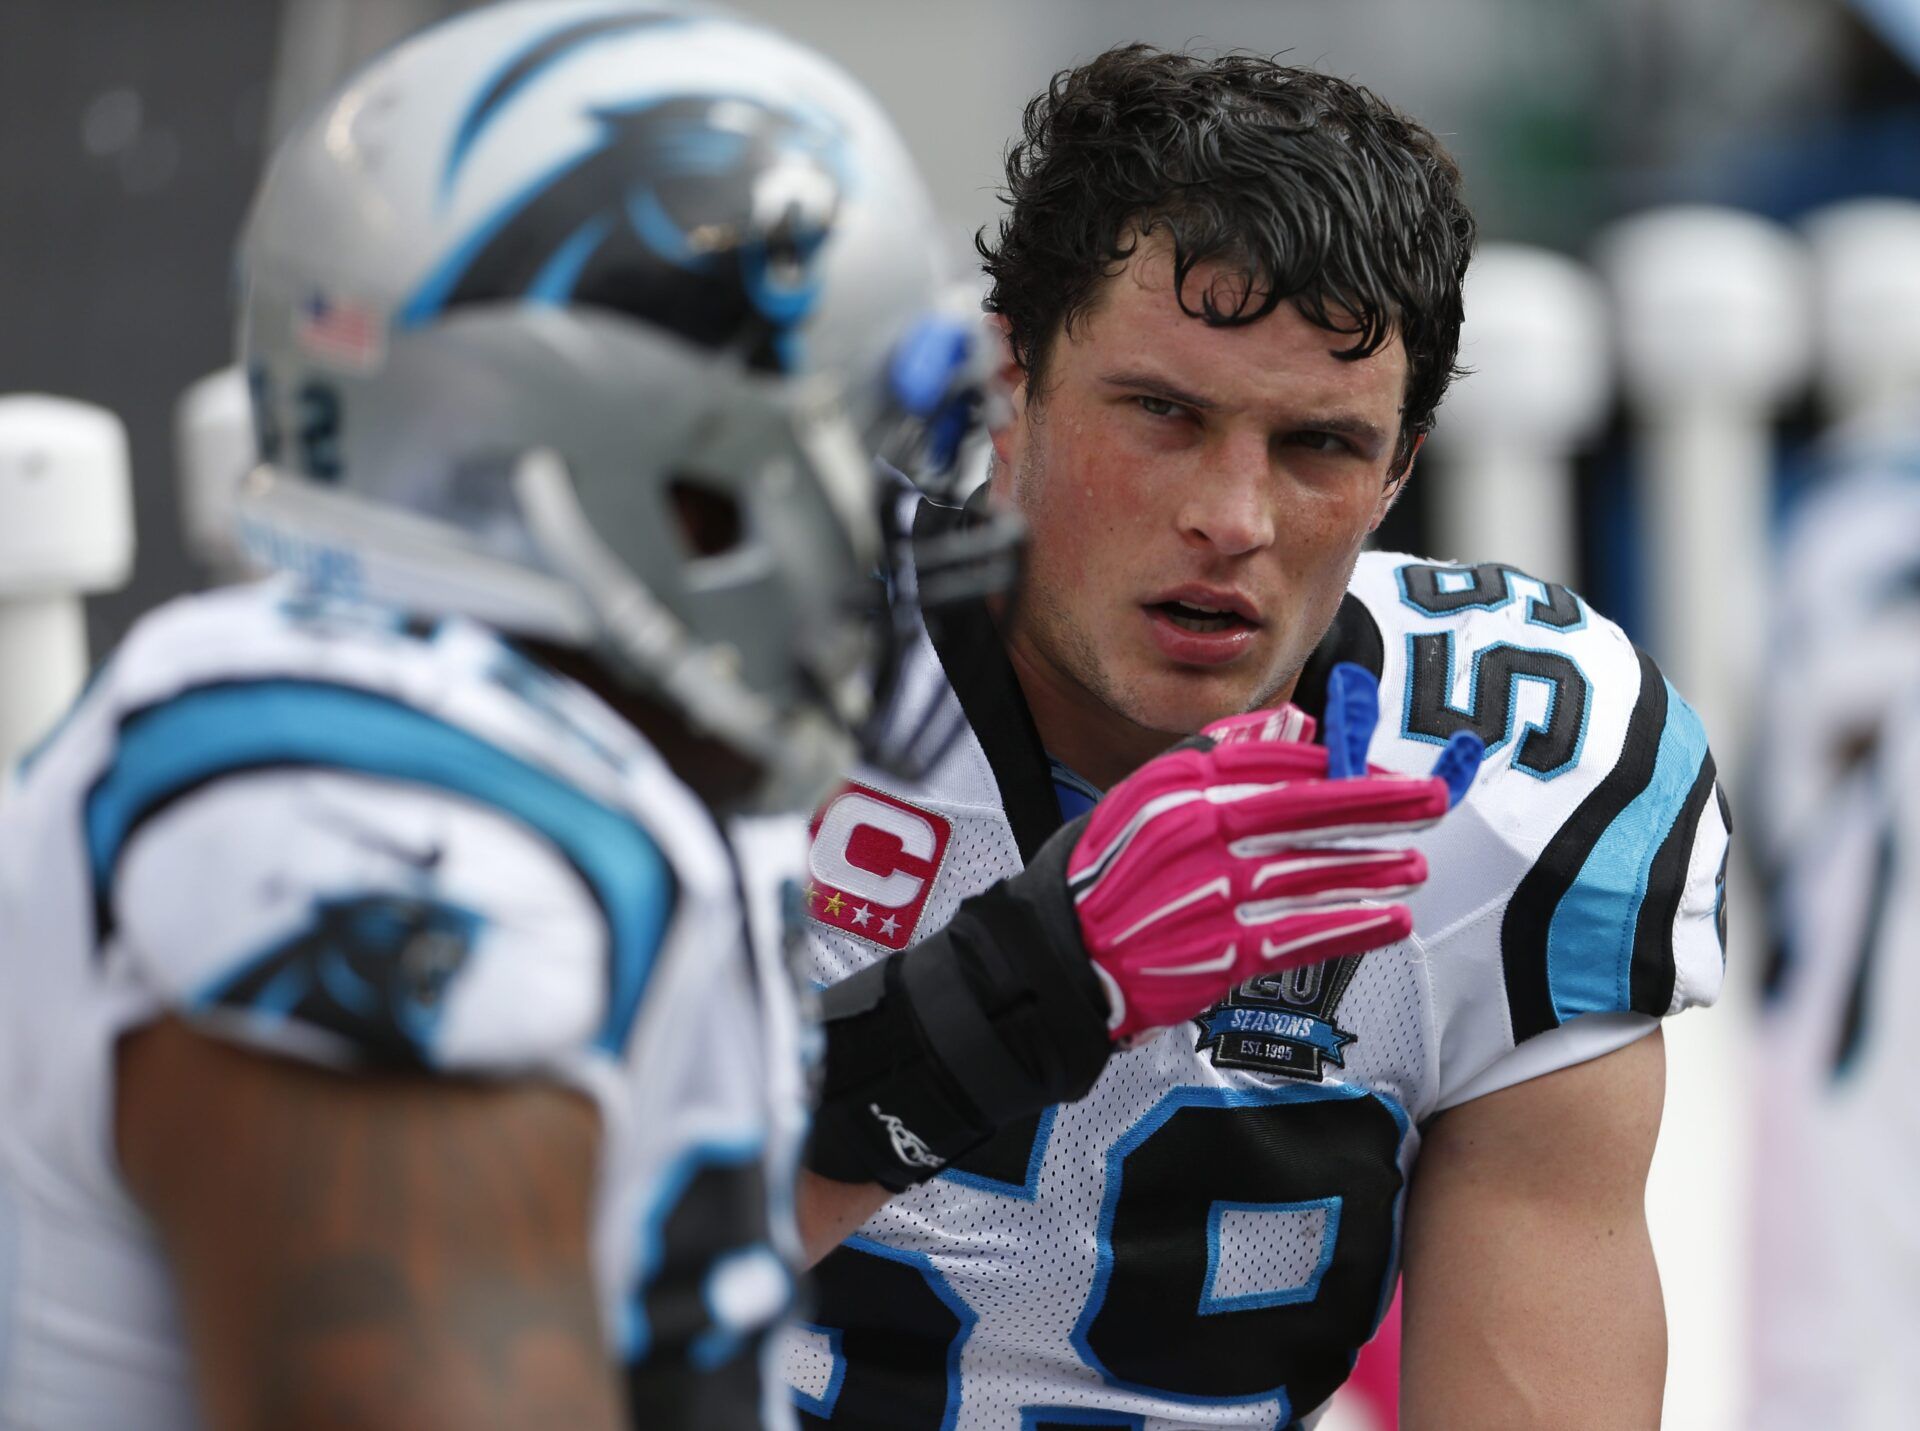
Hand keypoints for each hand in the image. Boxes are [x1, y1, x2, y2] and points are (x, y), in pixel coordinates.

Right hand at [1070, 663, 1482, 1043]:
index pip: (1274, 763)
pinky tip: (1387, 919)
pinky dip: (1348, 926)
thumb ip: (1217, 753)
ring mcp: (1210, 895)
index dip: (1336, 764)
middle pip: (1305, 811)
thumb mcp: (1146, 793)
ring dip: (1372, 868)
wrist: (1060, 954)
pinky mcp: (1219, 954)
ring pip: (1311, 874)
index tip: (1378, 767)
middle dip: (1378, 804)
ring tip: (1413, 865)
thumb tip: (1294, 726)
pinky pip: (1300, 934)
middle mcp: (1196, 834)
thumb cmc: (1109, 872)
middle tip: (1431, 800)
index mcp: (1180, 788)